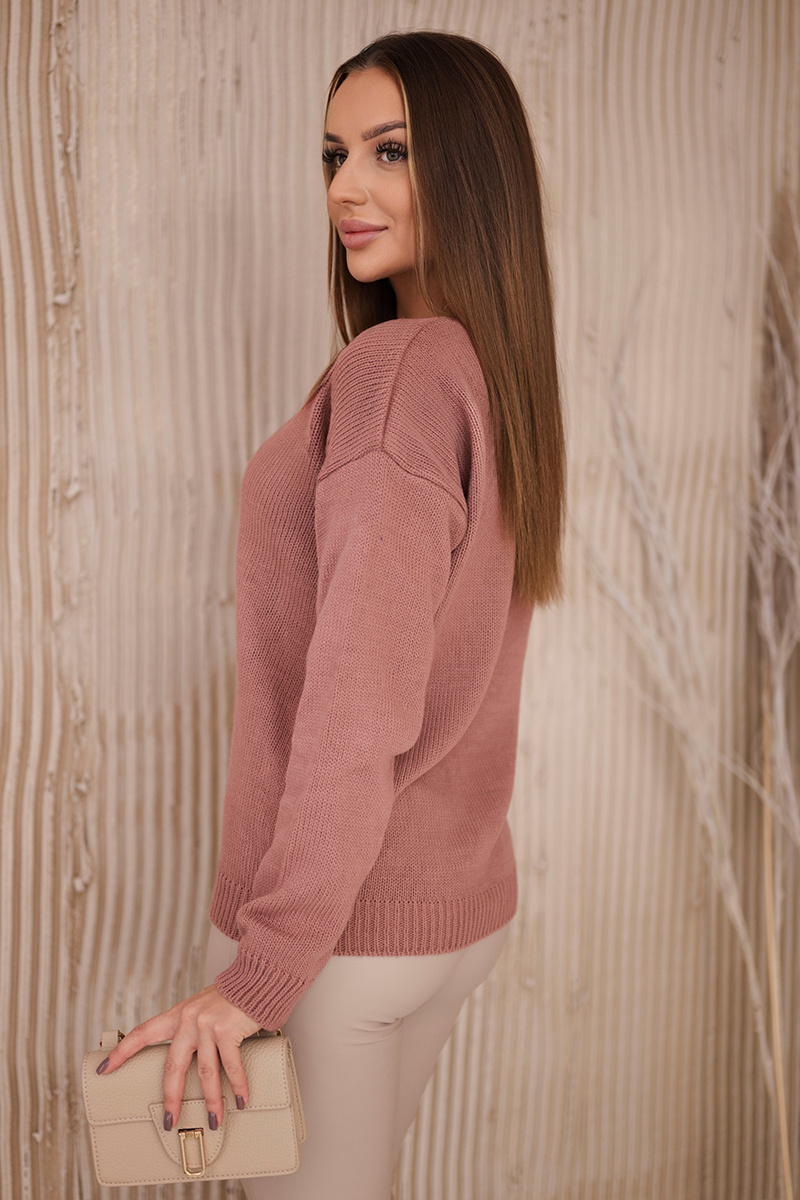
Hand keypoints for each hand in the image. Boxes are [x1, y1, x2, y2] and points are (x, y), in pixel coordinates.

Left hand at [94, 984, 261, 1130]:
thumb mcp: (203, 1008)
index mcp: (178, 1015)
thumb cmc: (232, 996)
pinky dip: (238, 1085)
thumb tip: (191, 1061)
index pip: (142, 1033)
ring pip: (204, 1072)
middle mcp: (189, 1020)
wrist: (257, 977)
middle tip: (170, 1121)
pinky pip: (231, 1065)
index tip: (103, 1069)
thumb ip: (193, 1030)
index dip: (121, 1052)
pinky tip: (241, 1099)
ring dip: (211, 1099)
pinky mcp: (226, 1029)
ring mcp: (207, 1025)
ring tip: (214, 1119)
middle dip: (171, 1098)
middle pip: (173, 1066)